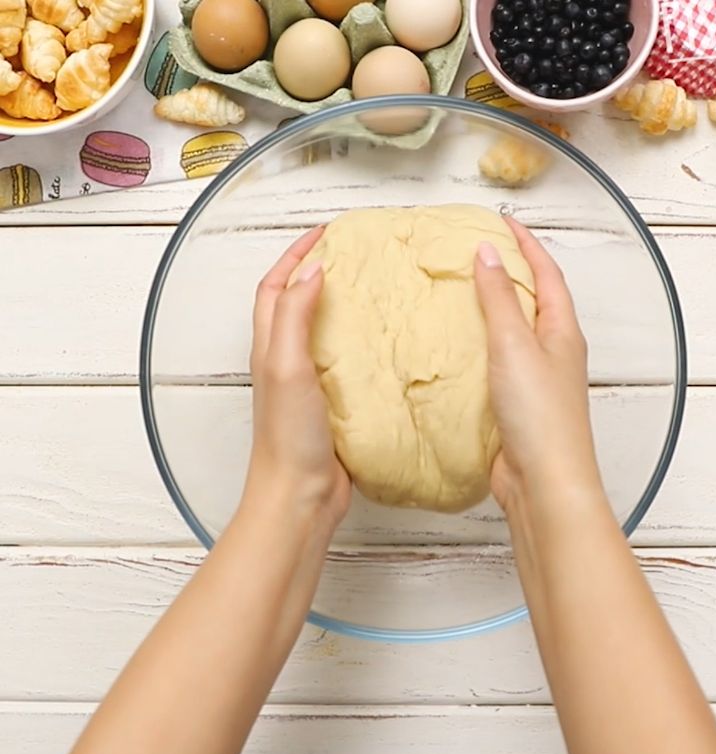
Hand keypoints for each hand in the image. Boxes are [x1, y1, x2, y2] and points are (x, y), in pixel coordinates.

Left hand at [244, 227, 350, 527]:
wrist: (300, 495)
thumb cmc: (289, 437)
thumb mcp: (288, 367)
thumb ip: (295, 318)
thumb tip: (313, 270)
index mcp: (270, 347)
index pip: (276, 287)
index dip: (296, 254)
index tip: (327, 233)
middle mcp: (285, 361)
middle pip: (293, 303)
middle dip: (316, 271)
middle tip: (353, 255)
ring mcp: (307, 384)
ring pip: (319, 331)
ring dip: (337, 305)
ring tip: (371, 289)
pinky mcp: (330, 405)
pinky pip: (342, 361)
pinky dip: (357, 342)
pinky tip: (382, 344)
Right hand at [474, 219, 604, 515]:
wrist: (542, 481)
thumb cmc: (538, 414)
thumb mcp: (514, 345)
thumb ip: (498, 299)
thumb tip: (487, 253)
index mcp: (562, 331)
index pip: (547, 274)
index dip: (527, 244)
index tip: (503, 221)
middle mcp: (554, 352)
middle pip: (534, 300)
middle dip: (510, 272)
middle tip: (476, 252)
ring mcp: (536, 380)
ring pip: (514, 333)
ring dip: (493, 310)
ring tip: (460, 292)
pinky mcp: (516, 405)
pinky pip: (497, 364)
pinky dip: (479, 347)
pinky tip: (455, 349)